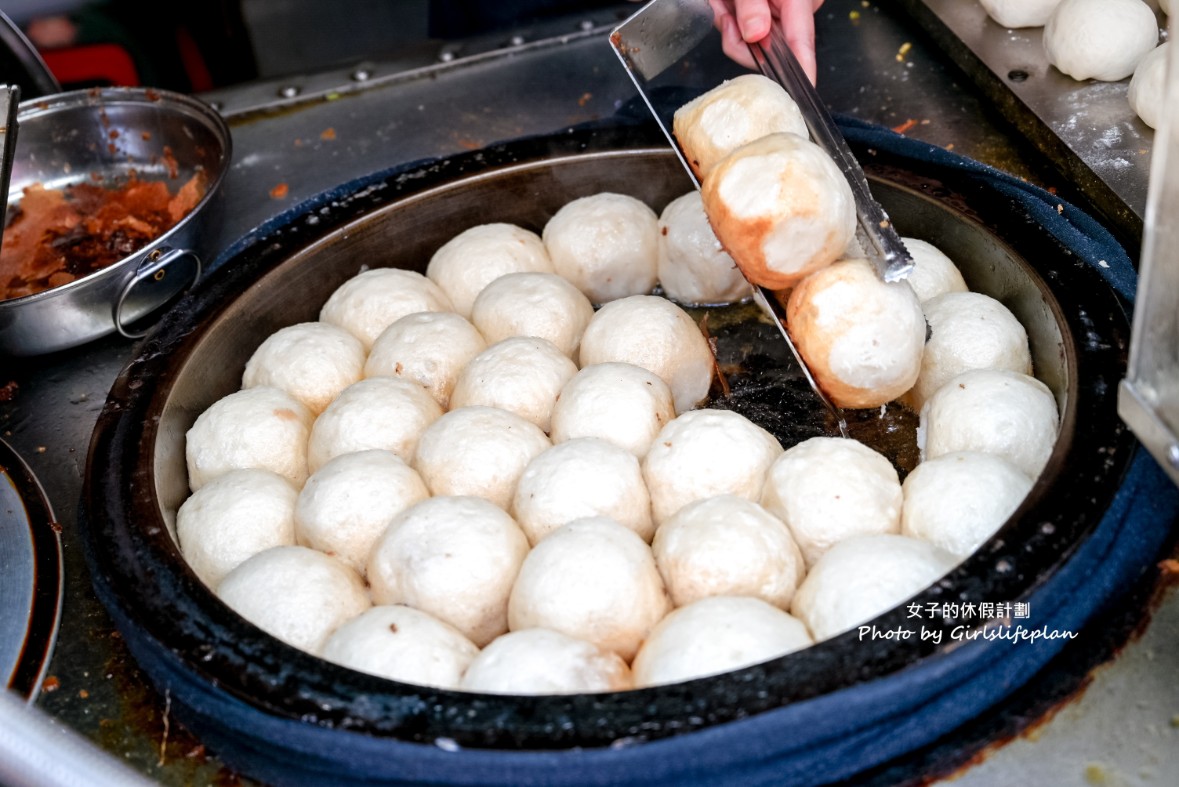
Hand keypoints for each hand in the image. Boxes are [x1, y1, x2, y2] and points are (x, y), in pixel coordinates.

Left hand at [709, 0, 824, 83]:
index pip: (803, 43)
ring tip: (725, 2)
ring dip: (731, 27)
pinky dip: (730, 21)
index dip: (802, 70)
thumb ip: (751, 3)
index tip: (801, 94)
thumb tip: (756, 33)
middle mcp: (795, 8)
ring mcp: (781, 14)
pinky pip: (746, 34)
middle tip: (725, 13)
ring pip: (754, 44)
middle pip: (772, 49)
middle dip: (740, 39)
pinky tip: (727, 4)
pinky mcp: (766, 16)